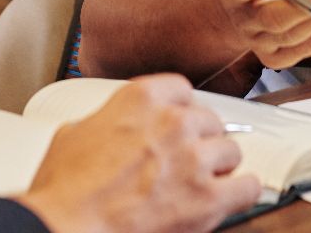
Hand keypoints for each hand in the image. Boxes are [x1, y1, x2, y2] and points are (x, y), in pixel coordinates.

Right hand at [17, 74, 261, 232]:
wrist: (67, 225)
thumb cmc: (64, 190)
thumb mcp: (74, 134)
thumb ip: (106, 121)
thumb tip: (110, 128)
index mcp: (140, 99)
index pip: (182, 90)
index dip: (181, 110)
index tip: (180, 122)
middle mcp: (173, 122)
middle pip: (210, 120)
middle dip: (200, 140)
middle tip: (186, 158)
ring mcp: (193, 159)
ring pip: (231, 151)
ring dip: (218, 166)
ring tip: (203, 180)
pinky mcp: (207, 198)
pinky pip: (247, 187)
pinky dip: (242, 192)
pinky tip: (232, 196)